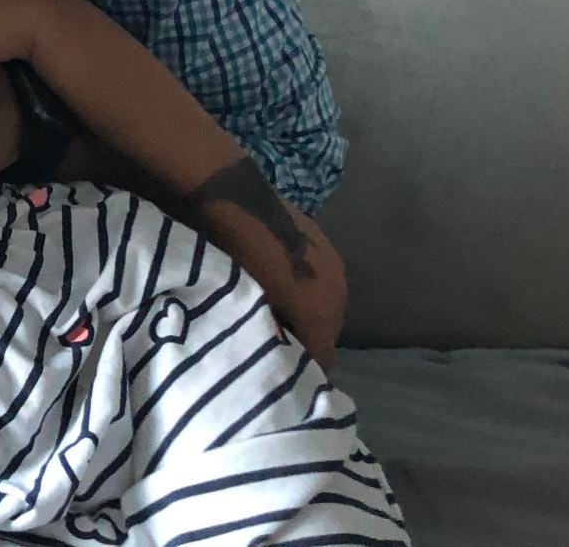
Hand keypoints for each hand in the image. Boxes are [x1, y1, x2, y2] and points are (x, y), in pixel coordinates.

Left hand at [194, 196, 347, 371]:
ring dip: (308, 315)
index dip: (302, 368)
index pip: (321, 356)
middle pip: (328, 332)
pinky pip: (321, 281)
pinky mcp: (325, 243)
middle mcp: (338, 291)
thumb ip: (266, 332)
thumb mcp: (246, 301)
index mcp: (321, 311)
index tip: (280, 375)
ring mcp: (335, 264)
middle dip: (307, 341)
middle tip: (277, 345)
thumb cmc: (233, 253)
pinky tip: (284, 289)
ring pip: (327, 306)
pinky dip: (308, 291)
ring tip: (278, 318)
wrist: (230, 192)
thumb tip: (272, 354)